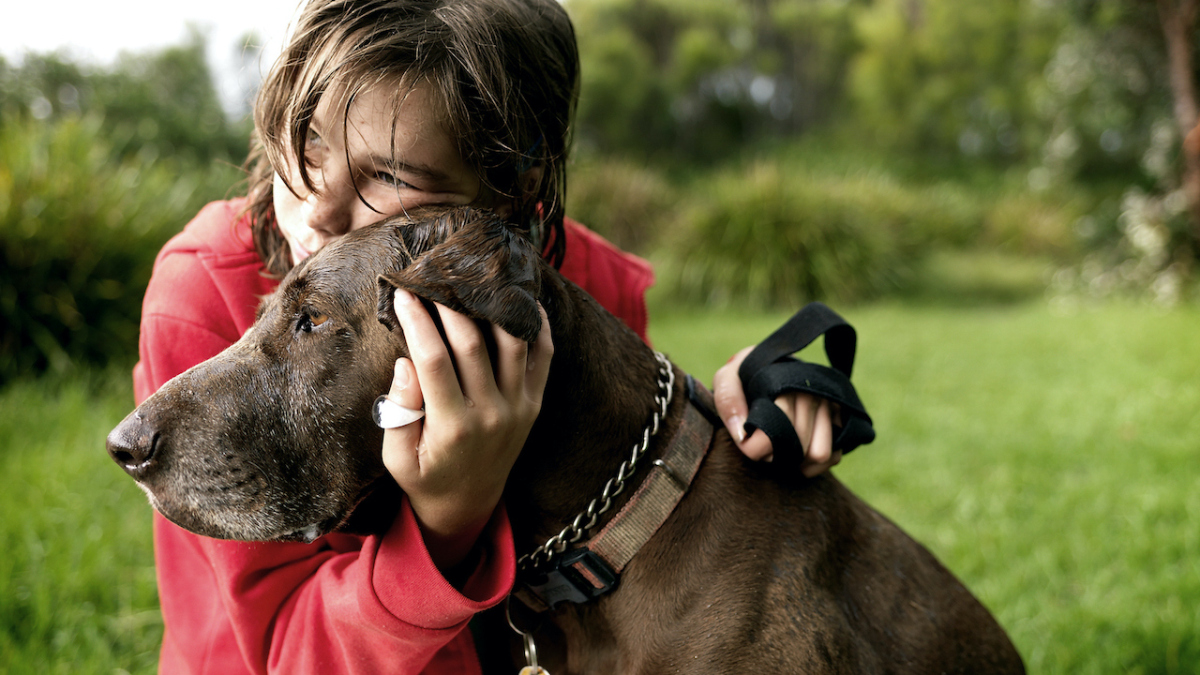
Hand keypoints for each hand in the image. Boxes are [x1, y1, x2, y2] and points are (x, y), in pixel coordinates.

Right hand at [381, 288, 552, 571]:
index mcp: (454, 426)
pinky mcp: (534, 402)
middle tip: (435, 276)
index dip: (417, 321)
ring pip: (513, 342)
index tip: (403, 292)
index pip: (433, 359)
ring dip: (494, 307)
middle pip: (473, 343)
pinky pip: (543, 356)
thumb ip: (399, 411)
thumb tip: (406, 363)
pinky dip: (536, 325)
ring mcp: (519, 406)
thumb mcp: (397, 457)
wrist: (468, 504)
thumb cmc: (424, 476)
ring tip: (475, 280)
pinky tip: (520, 299)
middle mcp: (493, 413)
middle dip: (450, 305)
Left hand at [713, 346, 841, 477]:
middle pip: (801, 446)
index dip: (758, 445)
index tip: (745, 441)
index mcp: (787, 381)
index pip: (779, 426)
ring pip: (820, 454)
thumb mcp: (727, 378)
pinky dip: (813, 465)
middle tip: (761, 446)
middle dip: (775, 455)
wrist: (770, 366)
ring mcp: (831, 407)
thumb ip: (728, 400)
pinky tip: (794, 456)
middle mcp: (814, 393)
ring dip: (795, 462)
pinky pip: (833, 457)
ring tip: (778, 449)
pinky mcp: (840, 421)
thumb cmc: (745, 376)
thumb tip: (742, 435)